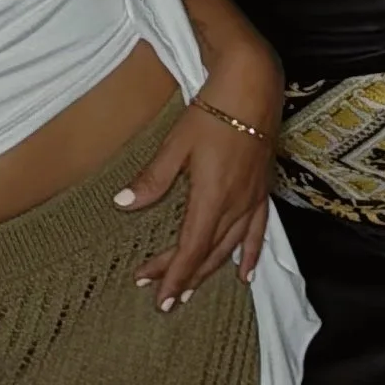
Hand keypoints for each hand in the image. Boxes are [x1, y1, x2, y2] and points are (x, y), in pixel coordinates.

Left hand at [115, 42, 282, 307]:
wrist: (253, 85)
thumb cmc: (213, 111)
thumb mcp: (176, 144)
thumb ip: (152, 180)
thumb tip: (122, 205)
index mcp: (212, 197)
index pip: (191, 249)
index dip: (174, 276)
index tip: (160, 298)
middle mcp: (235, 205)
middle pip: (207, 253)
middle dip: (184, 277)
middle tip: (163, 298)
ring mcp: (252, 199)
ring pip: (230, 247)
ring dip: (209, 271)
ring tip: (191, 290)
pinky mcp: (262, 190)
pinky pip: (257, 232)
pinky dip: (250, 255)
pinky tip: (244, 273)